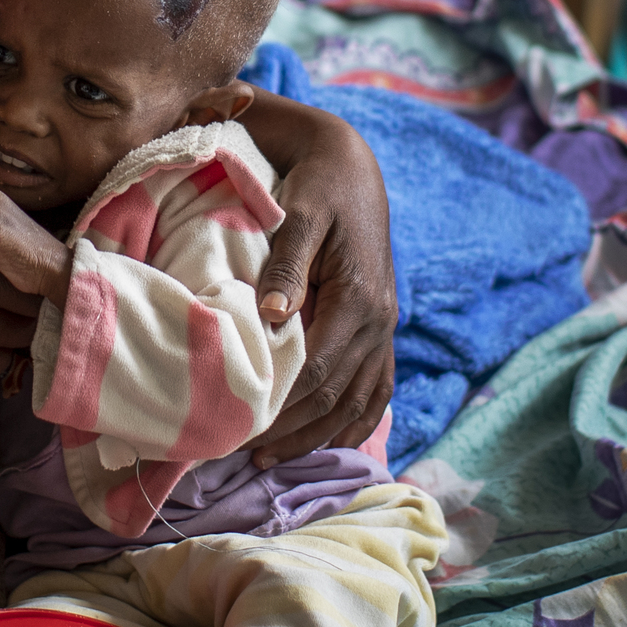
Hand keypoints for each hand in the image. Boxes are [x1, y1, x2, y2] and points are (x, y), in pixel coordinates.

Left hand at [238, 96, 398, 466]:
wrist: (350, 168)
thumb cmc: (317, 189)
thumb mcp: (301, 215)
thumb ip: (287, 265)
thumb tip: (273, 314)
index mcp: (360, 300)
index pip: (319, 370)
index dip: (282, 406)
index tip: (242, 428)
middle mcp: (379, 322)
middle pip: (336, 396)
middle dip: (292, 431)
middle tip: (244, 455)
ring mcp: (384, 329)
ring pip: (357, 400)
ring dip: (317, 435)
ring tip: (271, 458)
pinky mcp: (380, 328)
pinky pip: (376, 388)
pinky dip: (354, 421)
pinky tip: (327, 442)